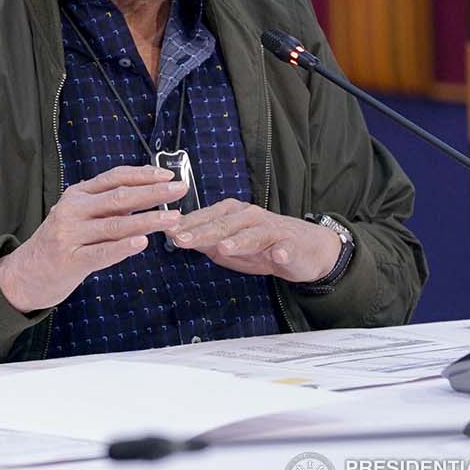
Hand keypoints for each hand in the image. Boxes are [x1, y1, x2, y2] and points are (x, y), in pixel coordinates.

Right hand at [0, 165, 186, 312]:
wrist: (23, 274)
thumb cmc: (58, 244)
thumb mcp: (77, 217)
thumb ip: (105, 207)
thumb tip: (144, 197)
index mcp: (76, 194)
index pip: (114, 177)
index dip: (142, 175)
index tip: (168, 175)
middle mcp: (72, 210)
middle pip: (118, 197)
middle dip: (153, 193)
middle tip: (179, 189)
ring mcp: (70, 235)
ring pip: (115, 225)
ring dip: (147, 220)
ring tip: (172, 218)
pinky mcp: (70, 260)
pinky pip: (102, 253)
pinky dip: (123, 247)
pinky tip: (142, 243)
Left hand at [165, 199, 340, 282]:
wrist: (305, 248)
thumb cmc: (261, 245)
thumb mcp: (228, 244)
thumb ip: (204, 241)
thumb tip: (175, 237)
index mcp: (230, 213)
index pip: (204, 218)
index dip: (185, 225)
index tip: (165, 231)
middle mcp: (249, 216)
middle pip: (223, 225)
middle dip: (201, 232)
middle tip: (182, 240)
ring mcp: (271, 229)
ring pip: (252, 234)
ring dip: (238, 241)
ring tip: (224, 248)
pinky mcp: (291, 244)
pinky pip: (286, 248)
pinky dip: (282, 251)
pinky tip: (278, 255)